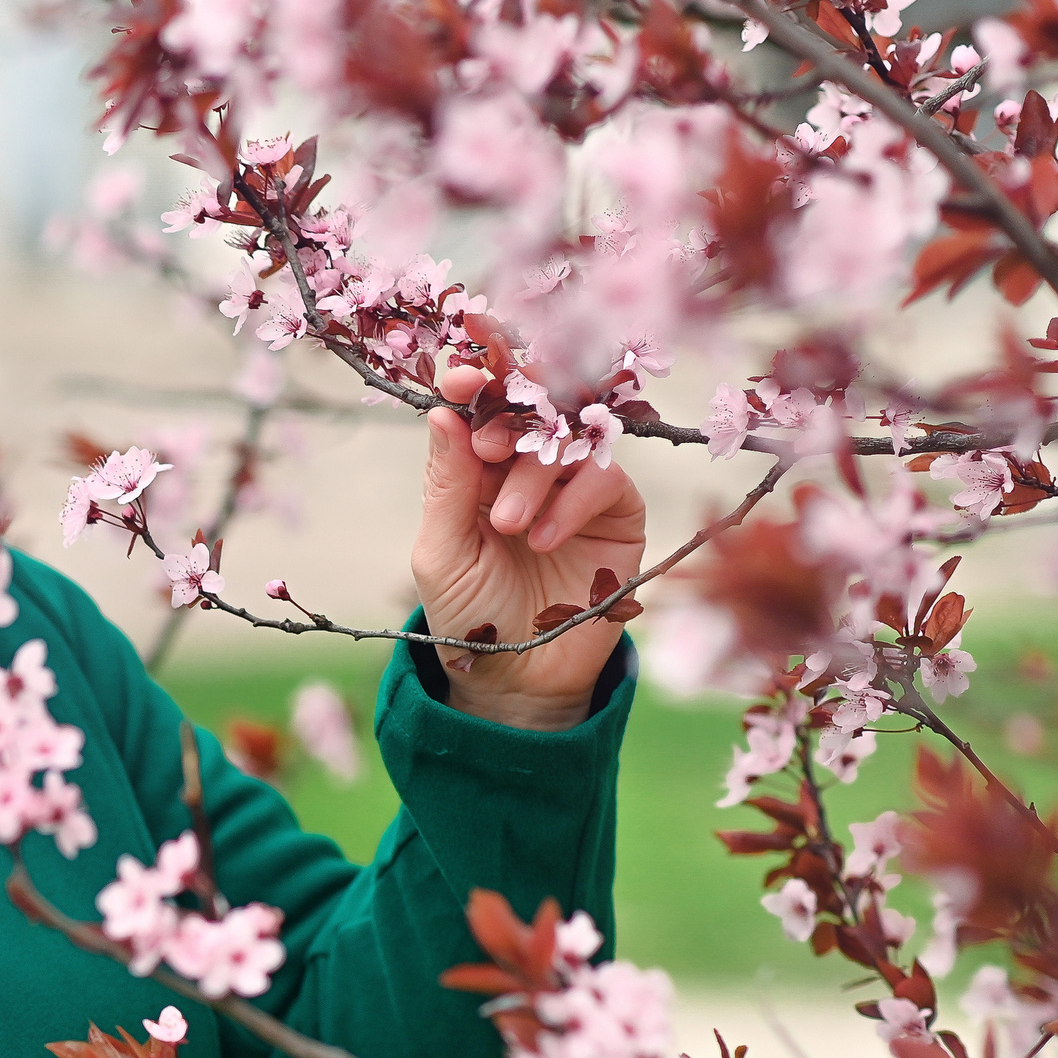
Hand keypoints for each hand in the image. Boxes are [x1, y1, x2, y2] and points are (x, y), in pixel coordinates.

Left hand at [412, 366, 647, 731]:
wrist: (518, 677)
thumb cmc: (470, 615)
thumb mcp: (442, 552)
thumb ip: (446, 485)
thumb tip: (441, 412)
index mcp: (476, 469)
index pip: (480, 408)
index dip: (474, 384)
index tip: (459, 380)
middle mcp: (526, 468)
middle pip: (531, 407)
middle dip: (508, 415)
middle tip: (485, 449)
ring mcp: (574, 486)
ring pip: (566, 439)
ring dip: (533, 472)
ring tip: (509, 524)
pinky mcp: (616, 513)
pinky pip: (605, 477)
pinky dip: (573, 500)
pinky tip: (543, 538)